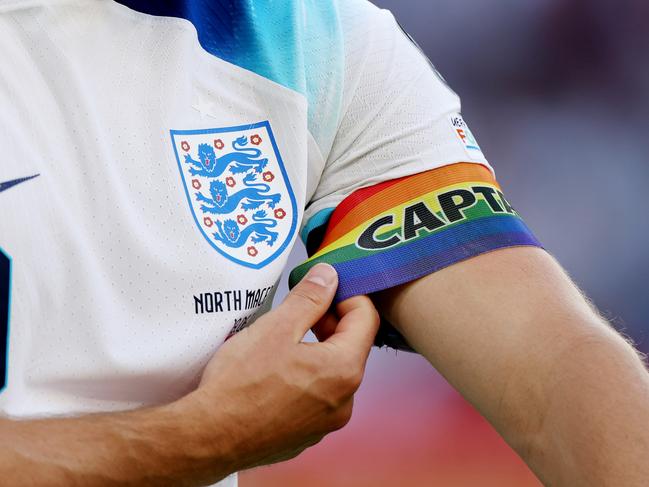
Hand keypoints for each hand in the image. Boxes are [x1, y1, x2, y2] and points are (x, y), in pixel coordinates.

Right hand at [190, 263, 379, 472]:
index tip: (325, 288)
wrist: (209, 437)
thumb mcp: (277, 327)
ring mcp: (326, 422)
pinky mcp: (307, 435)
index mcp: (344, 370)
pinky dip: (305, 378)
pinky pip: (317, 397)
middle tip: (301, 310)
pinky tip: (276, 374)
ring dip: (318, 350)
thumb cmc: (240, 384)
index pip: (366, 318)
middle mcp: (344, 401)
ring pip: (333, 373)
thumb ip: (310, 297)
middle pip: (352, 346)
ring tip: (284, 341)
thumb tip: (329, 276)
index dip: (347, 295)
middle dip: (331, 322)